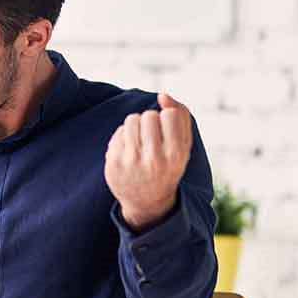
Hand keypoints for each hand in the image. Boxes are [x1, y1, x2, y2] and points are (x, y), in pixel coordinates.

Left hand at [104, 93, 192, 228]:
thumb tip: (163, 95)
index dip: (168, 117)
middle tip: (152, 137)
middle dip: (151, 121)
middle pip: (149, 116)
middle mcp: (154, 159)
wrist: (147, 202)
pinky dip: (125, 136)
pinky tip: (130, 150)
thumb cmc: (168, 166)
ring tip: (141, 140)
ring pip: (132, 120)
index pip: (170, 115)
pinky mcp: (113, 163)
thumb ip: (180, 117)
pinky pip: (119, 132)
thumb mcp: (184, 147)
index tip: (167, 130)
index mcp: (176, 155)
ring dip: (137, 125)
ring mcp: (131, 162)